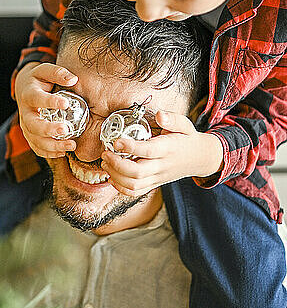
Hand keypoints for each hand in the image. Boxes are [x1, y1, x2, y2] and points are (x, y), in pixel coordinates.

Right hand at [14, 62, 77, 157]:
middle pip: (33, 124)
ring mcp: (26, 126)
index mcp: (29, 94)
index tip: (66, 104)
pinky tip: (63, 152)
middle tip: (65, 130)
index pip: (37, 99)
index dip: (50, 102)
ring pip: (35, 140)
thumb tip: (73, 79)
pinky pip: (36, 148)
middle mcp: (25, 112)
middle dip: (48, 130)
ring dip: (52, 146)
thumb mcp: (45, 70)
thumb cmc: (39, 80)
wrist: (24, 89)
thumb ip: (58, 73)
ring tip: (71, 145)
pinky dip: (48, 153)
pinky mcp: (30, 135)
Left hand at [100, 111, 223, 195]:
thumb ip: (172, 119)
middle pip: (137, 172)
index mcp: (168, 149)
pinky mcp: (155, 184)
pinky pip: (136, 193)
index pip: (148, 151)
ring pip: (134, 185)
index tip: (116, 141)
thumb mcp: (185, 124)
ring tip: (105, 163)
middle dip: (117, 164)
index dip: (130, 147)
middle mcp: (162, 166)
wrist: (200, 158)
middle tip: (105, 153)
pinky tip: (111, 178)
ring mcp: (158, 177)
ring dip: (115, 176)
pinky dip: (121, 188)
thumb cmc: (188, 139)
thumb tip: (160, 114)